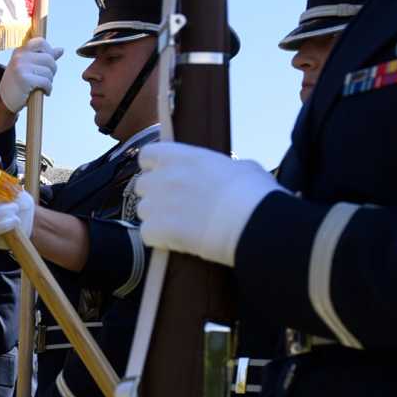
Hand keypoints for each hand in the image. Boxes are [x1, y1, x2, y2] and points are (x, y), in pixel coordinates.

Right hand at [0, 37, 61, 110]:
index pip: (40, 42)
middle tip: (46, 78)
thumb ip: (43, 57)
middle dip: (52, 70)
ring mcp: (21, 67)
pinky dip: (48, 89)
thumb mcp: (27, 66)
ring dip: (49, 81)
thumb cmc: (17, 84)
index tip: (48, 63)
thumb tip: (61, 50)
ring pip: (48, 71)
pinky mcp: (24, 79)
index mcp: (20, 51)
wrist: (4, 101)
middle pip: (49, 58)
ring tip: (42, 86)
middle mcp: (19, 57)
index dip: (49, 51)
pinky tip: (43, 92)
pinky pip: (46, 82)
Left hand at [134, 143, 279, 266]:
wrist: (252, 221)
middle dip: (156, 195)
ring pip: (143, 211)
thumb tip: (230, 174)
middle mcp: (165, 177)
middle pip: (142, 185)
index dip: (155, 167)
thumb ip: (225, 168)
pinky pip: (147, 234)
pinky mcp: (157, 229)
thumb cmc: (253, 193)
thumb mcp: (243, 167)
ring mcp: (158, 203)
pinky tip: (177, 241)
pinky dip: (159, 239)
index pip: (149, 155)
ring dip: (157, 218)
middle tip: (176, 206)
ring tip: (180, 227)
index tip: (165, 176)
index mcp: (184, 157)